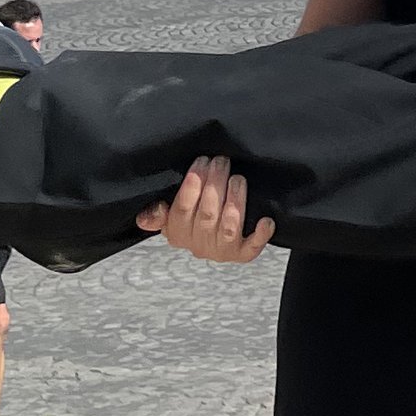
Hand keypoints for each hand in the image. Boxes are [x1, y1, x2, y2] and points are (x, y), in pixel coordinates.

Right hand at [136, 153, 273, 263]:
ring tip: (237, 178)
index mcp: (177, 234)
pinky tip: (266, 220)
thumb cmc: (194, 217)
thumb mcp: (171, 214)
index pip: (181, 210)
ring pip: (228, 228)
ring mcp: (221, 251)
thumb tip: (150, 214)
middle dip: (215, 184)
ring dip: (234, 201)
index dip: (191, 186)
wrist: (218, 241)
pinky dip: (260, 235)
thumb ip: (159, 212)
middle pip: (207, 215)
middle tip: (221, 161)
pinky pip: (251, 248)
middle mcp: (198, 246)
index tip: (201, 161)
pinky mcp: (243, 254)